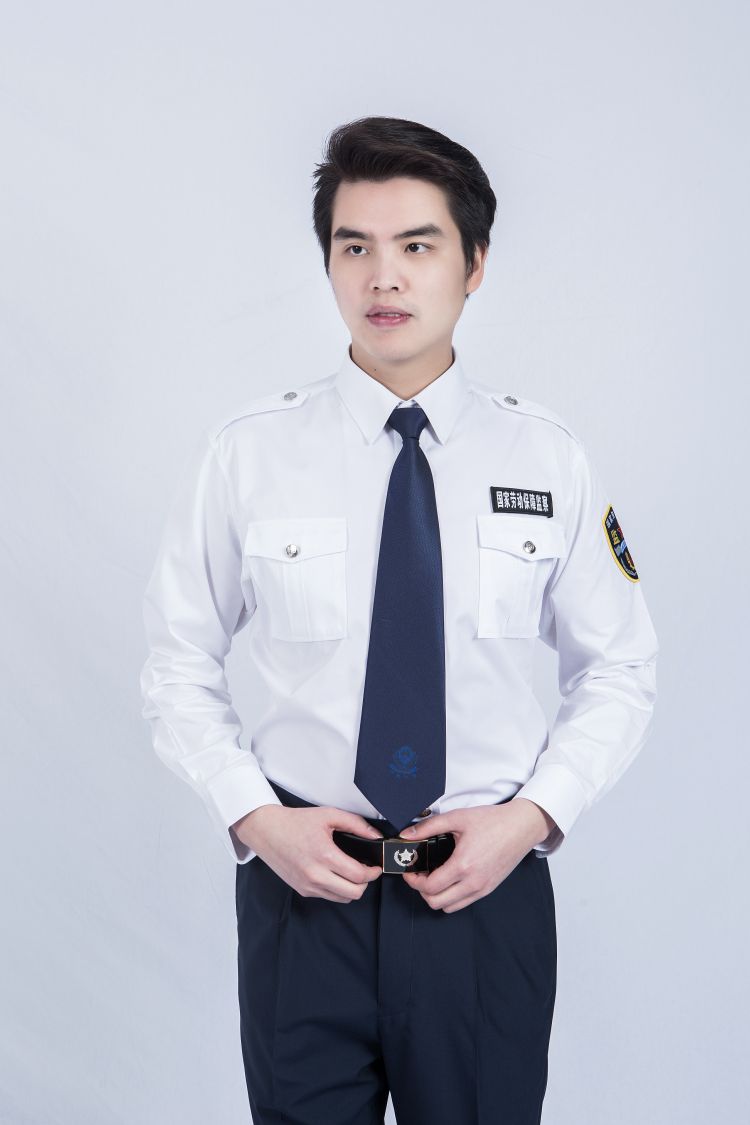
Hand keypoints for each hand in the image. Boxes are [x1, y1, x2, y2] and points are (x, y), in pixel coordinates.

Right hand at [232, 804, 384, 902]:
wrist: (267, 831)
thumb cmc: (296, 822)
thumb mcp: (328, 815)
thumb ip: (356, 824)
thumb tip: (375, 836)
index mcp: (324, 855)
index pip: (358, 876)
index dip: (373, 872)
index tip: (376, 866)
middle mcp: (315, 875)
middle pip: (354, 893)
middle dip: (365, 882)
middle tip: (366, 870)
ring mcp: (308, 885)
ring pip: (343, 898)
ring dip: (352, 888)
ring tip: (351, 872)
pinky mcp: (302, 890)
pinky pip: (328, 896)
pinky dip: (337, 889)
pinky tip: (335, 875)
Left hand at [399, 798, 555, 912]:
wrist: (521, 826)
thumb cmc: (493, 821)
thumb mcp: (457, 818)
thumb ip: (429, 827)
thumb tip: (407, 835)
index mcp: (463, 865)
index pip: (429, 887)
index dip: (413, 881)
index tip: (409, 871)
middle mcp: (473, 882)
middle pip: (436, 903)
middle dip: (421, 891)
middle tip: (418, 874)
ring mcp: (482, 888)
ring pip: (449, 907)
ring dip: (436, 896)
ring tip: (433, 877)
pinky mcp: (488, 889)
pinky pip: (464, 902)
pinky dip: (451, 897)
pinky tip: (449, 879)